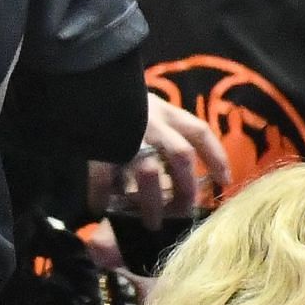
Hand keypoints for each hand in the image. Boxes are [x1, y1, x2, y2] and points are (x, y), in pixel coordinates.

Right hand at [98, 93, 233, 228]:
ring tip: (150, 223)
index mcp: (165, 111)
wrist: (80, 82)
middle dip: (186, 189)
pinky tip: (101, 210)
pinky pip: (104, 180)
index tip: (225, 181)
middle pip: (181, 157)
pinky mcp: (100, 148)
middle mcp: (152, 123)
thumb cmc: (113, 97)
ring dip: (152, 203)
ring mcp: (127, 136)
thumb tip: (175, 167)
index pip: (199, 132)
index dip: (215, 157)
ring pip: (149, 174)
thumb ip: (159, 128)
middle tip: (183, 214)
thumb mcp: (144, 104)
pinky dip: (102, 198)